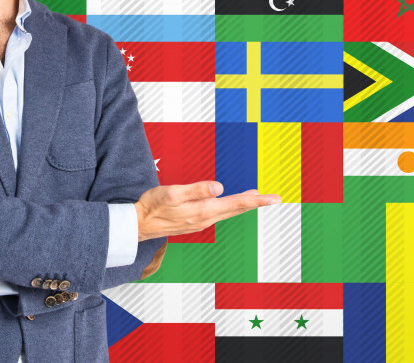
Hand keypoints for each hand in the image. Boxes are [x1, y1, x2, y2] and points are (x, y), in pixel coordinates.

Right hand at [134, 181, 280, 241]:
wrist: (138, 225)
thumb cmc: (152, 207)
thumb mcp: (173, 193)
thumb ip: (197, 189)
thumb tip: (220, 187)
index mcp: (203, 210)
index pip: (236, 203)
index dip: (256, 199)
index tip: (272, 198)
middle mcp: (205, 218)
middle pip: (237, 209)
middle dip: (256, 203)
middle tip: (274, 199)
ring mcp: (201, 222)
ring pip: (229, 212)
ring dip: (245, 205)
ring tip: (258, 198)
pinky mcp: (195, 222)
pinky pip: (220, 214)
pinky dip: (232, 207)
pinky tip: (232, 204)